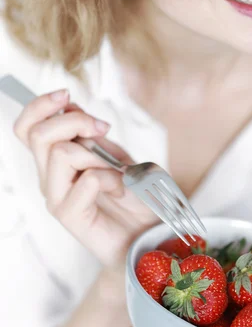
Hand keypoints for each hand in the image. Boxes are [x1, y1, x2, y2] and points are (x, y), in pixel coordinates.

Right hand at [13, 88, 158, 266]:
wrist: (148, 231)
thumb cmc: (134, 194)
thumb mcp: (115, 152)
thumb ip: (91, 133)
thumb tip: (70, 107)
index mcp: (56, 159)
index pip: (27, 128)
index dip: (39, 106)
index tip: (67, 95)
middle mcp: (50, 177)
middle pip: (37, 134)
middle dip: (74, 120)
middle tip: (101, 129)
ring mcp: (58, 197)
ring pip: (59, 153)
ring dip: (96, 153)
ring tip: (116, 169)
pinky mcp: (71, 216)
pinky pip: (86, 180)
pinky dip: (110, 177)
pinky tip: (120, 188)